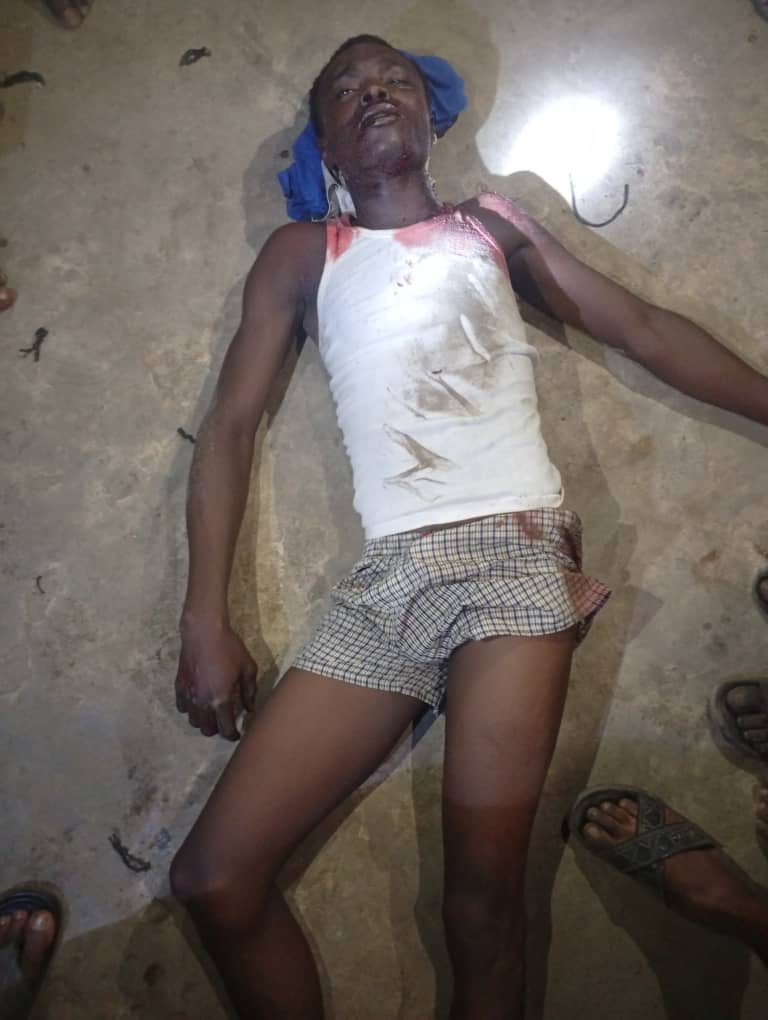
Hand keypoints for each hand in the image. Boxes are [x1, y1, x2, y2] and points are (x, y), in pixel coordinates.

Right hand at [175, 624, 257, 740]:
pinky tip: (197, 702)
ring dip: (203, 721)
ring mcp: (188, 695)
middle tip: (225, 722)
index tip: (237, 734)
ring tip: (211, 713)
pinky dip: (190, 709)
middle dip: (217, 730)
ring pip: (193, 721)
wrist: (203, 631)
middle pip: (207, 729)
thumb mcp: (247, 667)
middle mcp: (202, 702)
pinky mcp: (179, 686)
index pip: (225, 728)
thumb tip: (250, 708)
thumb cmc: (229, 647)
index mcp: (221, 699)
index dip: (232, 735)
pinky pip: (182, 707)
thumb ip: (249, 690)